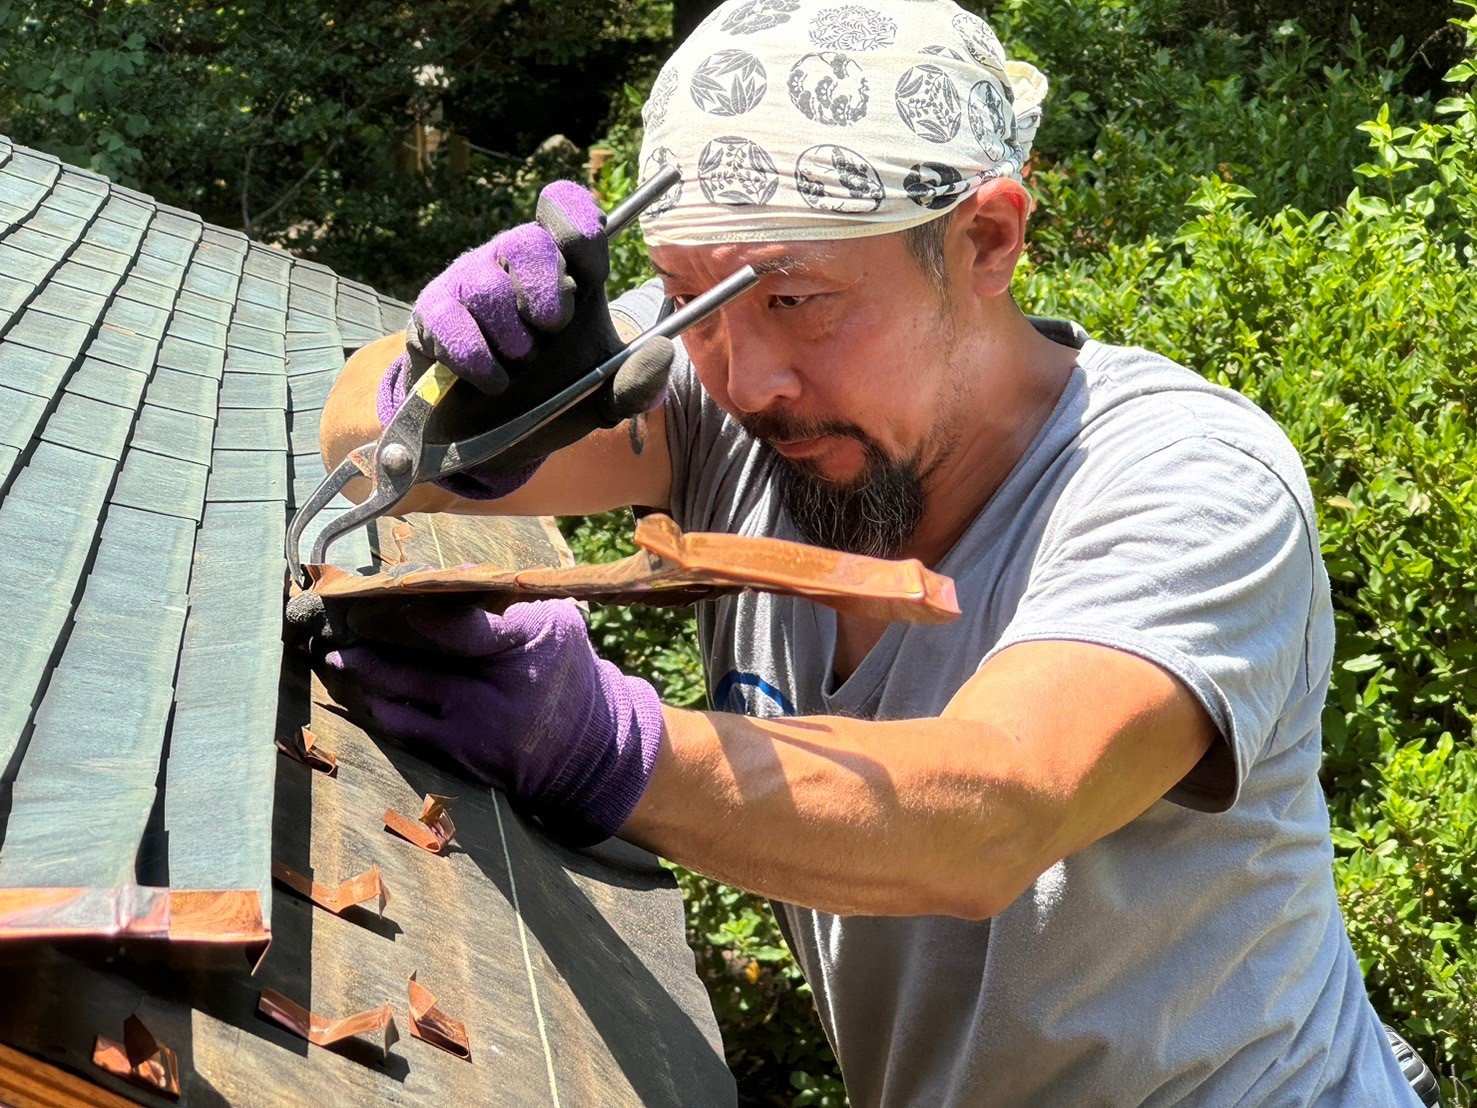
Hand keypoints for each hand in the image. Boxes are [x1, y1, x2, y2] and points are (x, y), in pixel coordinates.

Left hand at [315, 599, 664, 845]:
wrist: (592, 749)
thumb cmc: (568, 674)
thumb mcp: (558, 625)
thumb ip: (511, 599)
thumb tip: (453, 574)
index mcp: (524, 648)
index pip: (463, 631)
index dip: (422, 619)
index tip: (389, 602)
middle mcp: (496, 693)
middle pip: (416, 672)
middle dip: (370, 656)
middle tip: (339, 639)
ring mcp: (477, 731)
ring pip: (404, 707)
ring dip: (369, 685)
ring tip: (342, 664)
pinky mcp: (466, 759)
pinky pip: (412, 737)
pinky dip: (387, 716)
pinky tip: (369, 700)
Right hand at [378, 181, 673, 499]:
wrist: (488, 443)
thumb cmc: (550, 402)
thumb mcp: (602, 400)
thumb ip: (636, 383)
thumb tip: (664, 353)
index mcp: (565, 273)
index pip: (569, 212)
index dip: (579, 227)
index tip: (589, 275)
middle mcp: (515, 267)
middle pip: (528, 241)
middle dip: (544, 289)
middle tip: (554, 329)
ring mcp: (470, 285)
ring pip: (486, 286)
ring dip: (510, 336)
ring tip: (519, 366)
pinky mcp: (432, 314)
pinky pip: (449, 320)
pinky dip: (476, 358)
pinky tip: (490, 381)